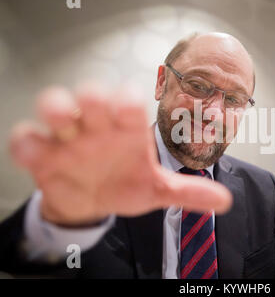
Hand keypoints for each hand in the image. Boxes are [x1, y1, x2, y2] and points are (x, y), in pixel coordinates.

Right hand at [9, 83, 231, 226]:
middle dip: (93, 97)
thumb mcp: (156, 189)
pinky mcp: (43, 153)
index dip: (128, 101)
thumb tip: (224, 200)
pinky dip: (28, 143)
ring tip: (63, 121)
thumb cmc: (125, 183)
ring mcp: (69, 137)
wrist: (93, 201)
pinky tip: (35, 154)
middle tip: (96, 108)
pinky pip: (28, 139)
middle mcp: (99, 126)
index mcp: (128, 129)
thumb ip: (188, 192)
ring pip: (56, 106)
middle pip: (93, 96)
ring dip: (57, 108)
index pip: (129, 103)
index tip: (128, 109)